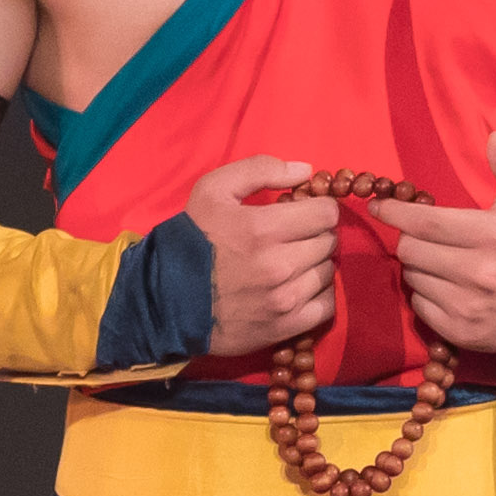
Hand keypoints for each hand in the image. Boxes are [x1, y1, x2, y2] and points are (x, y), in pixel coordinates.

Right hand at [187, 155, 345, 360]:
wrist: (166, 299)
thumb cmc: (191, 240)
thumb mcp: (213, 190)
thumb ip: (261, 169)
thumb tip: (306, 171)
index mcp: (263, 228)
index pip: (326, 213)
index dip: (317, 208)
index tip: (304, 213)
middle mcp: (279, 264)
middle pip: (328, 241)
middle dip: (315, 234)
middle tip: (294, 237)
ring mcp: (284, 299)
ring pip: (328, 272)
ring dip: (316, 264)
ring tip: (293, 262)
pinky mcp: (285, 327)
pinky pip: (326, 306)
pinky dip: (319, 294)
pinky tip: (300, 287)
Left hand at [386, 135, 495, 355]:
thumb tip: (493, 137)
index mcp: (492, 236)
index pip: (426, 223)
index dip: (396, 213)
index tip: (378, 206)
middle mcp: (478, 273)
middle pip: (412, 250)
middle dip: (410, 239)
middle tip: (423, 237)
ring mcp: (468, 306)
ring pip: (413, 278)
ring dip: (419, 267)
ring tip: (440, 263)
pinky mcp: (461, 332)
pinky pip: (420, 307)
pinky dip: (426, 295)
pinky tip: (446, 288)